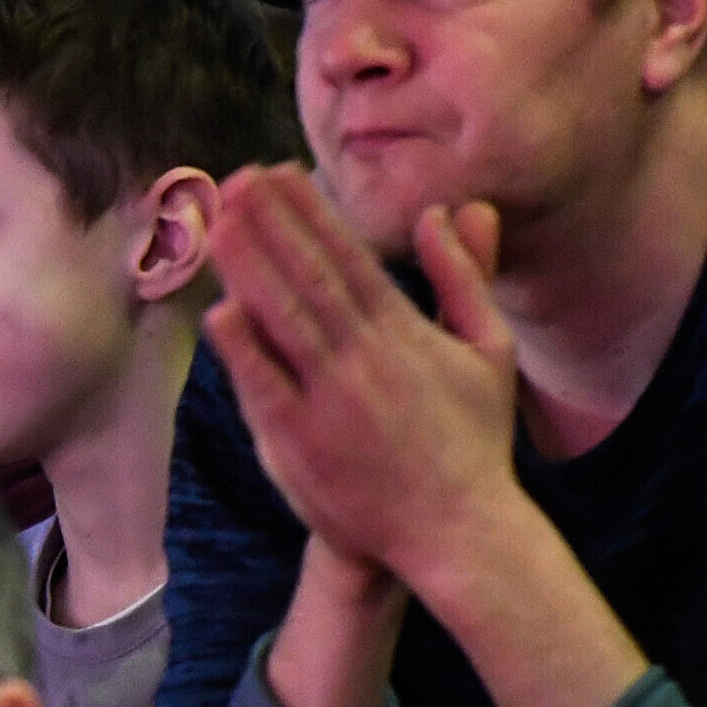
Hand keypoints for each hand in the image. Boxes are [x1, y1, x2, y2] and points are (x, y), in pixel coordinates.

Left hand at [204, 165, 518, 592]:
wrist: (456, 532)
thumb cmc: (473, 441)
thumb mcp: (490, 350)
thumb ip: (465, 277)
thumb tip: (449, 210)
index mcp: (407, 332)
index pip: (348, 257)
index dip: (309, 212)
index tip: (277, 173)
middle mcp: (364, 360)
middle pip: (309, 278)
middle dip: (270, 225)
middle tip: (233, 180)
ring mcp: (329, 402)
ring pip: (283, 322)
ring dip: (248, 269)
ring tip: (216, 224)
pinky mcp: (300, 445)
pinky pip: (265, 388)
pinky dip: (244, 349)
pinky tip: (220, 311)